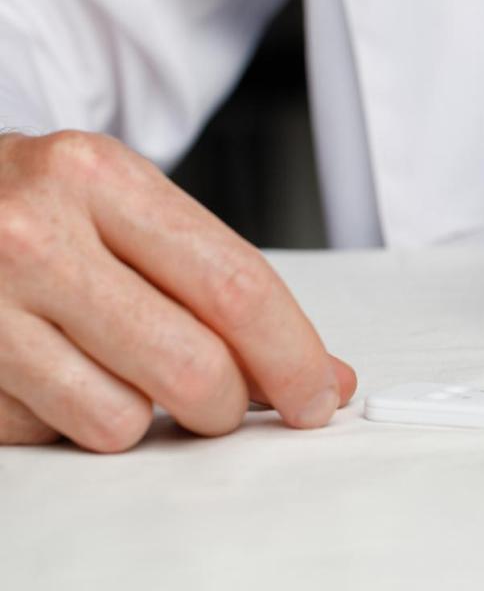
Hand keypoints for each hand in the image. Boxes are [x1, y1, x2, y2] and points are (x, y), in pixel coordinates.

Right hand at [0, 131, 356, 451]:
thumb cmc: (41, 205)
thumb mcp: (129, 206)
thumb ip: (224, 283)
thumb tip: (323, 375)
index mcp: (97, 176)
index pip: (234, 286)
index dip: (292, 356)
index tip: (317, 394)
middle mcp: (32, 234)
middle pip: (189, 365)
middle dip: (229, 404)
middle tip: (225, 399)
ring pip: (119, 420)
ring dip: (144, 418)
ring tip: (125, 370)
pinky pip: (52, 435)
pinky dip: (71, 420)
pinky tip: (58, 370)